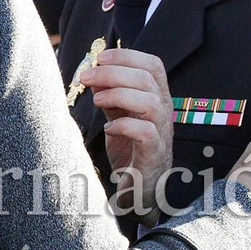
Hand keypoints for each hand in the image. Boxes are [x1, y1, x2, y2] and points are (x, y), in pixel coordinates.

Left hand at [81, 48, 172, 218]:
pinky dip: (124, 125)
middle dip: (113, 73)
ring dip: (118, 95)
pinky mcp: (154, 155)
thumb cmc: (129, 152)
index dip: (127, 56)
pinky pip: (146, 132)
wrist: (139, 193)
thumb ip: (110, 96)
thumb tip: (92, 72)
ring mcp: (162, 134)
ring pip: (150, 101)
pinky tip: (108, 129)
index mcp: (157, 99)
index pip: (153, 65)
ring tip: (97, 101)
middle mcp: (164, 113)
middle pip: (147, 79)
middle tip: (86, 78)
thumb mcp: (117, 117)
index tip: (99, 58)